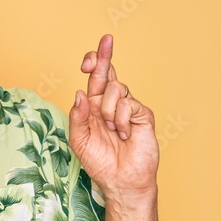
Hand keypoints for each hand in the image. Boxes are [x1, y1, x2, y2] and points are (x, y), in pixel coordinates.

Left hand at [68, 34, 157, 200]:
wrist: (121, 180)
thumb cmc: (99, 162)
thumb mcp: (79, 140)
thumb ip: (78, 116)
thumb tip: (80, 92)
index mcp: (94, 107)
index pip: (95, 79)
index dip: (93, 65)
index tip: (87, 59)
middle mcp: (112, 104)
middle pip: (108, 73)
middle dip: (104, 55)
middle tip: (106, 39)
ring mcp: (128, 108)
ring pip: (116, 89)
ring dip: (109, 110)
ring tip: (113, 130)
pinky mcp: (143, 115)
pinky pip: (129, 104)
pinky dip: (122, 120)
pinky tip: (125, 134)